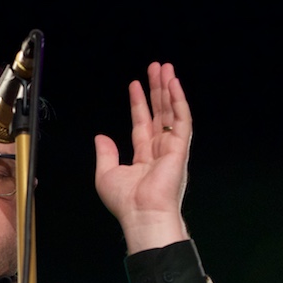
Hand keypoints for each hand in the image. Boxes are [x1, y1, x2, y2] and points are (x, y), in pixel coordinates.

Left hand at [94, 62, 190, 252]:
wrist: (142, 214)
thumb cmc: (125, 202)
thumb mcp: (106, 174)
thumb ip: (105, 154)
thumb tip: (100, 137)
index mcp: (143, 158)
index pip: (142, 124)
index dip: (138, 104)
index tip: (135, 85)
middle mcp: (160, 151)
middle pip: (159, 113)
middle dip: (157, 90)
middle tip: (156, 68)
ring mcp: (172, 148)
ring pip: (172, 112)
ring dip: (169, 90)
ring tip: (165, 68)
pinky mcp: (181, 148)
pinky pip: (182, 119)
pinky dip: (179, 101)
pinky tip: (174, 84)